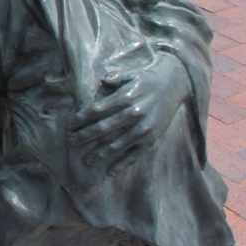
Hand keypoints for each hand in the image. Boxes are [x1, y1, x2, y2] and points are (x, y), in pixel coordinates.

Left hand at [68, 54, 188, 172]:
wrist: (175, 86)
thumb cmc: (148, 80)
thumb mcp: (131, 73)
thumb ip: (115, 77)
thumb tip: (102, 81)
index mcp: (125, 98)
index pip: (97, 110)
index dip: (81, 118)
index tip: (70, 124)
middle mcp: (133, 114)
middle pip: (103, 128)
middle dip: (85, 136)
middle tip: (71, 141)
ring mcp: (143, 129)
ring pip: (117, 145)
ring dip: (100, 154)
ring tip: (86, 161)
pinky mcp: (152, 140)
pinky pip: (134, 155)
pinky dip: (122, 164)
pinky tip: (110, 172)